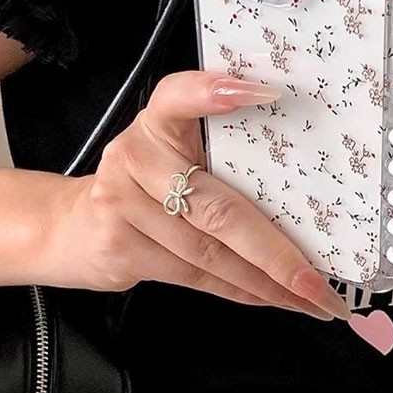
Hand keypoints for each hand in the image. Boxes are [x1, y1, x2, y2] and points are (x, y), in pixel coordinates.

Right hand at [39, 71, 350, 321]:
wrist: (74, 224)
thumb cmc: (147, 182)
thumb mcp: (174, 149)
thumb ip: (220, 146)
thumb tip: (303, 180)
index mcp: (160, 119)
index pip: (182, 95)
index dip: (217, 94)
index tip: (267, 93)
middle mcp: (137, 155)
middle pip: (219, 208)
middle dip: (277, 252)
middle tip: (318, 280)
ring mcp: (123, 204)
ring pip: (210, 252)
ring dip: (266, 283)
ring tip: (307, 298)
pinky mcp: (120, 246)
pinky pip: (193, 275)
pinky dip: (238, 290)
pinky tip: (270, 298)